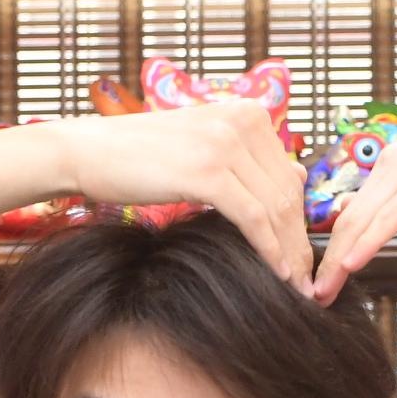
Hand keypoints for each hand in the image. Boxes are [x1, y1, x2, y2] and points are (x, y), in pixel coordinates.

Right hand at [51, 102, 312, 286]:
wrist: (90, 151)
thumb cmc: (142, 156)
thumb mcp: (204, 147)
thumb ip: (249, 159)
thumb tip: (297, 174)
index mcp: (248, 113)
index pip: (289, 176)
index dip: (300, 221)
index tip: (303, 256)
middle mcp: (244, 121)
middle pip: (288, 193)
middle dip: (299, 241)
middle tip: (306, 279)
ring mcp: (226, 143)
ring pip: (276, 208)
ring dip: (289, 251)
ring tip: (296, 284)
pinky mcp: (208, 170)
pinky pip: (254, 217)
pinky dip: (270, 249)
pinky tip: (278, 273)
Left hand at [310, 131, 396, 301]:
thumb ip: (392, 213)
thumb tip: (354, 220)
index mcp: (387, 170)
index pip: (351, 215)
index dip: (333, 250)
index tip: (320, 283)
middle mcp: (390, 163)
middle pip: (349, 218)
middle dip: (330, 259)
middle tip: (317, 294)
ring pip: (363, 218)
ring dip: (342, 257)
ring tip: (327, 288)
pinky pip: (390, 217)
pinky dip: (369, 243)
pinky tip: (352, 264)